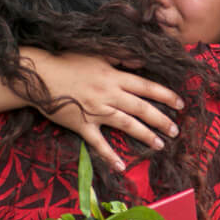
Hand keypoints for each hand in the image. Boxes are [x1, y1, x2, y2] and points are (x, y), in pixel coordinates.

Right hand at [26, 51, 183, 170]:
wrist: (39, 75)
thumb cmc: (67, 61)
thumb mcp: (97, 54)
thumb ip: (121, 56)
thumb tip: (142, 61)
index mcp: (114, 76)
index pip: (146, 86)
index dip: (165, 96)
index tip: (180, 104)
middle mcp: (109, 94)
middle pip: (142, 108)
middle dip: (161, 120)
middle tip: (176, 130)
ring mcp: (96, 111)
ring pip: (127, 124)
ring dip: (145, 135)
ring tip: (160, 145)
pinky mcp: (82, 125)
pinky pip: (98, 143)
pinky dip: (109, 155)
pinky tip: (120, 166)